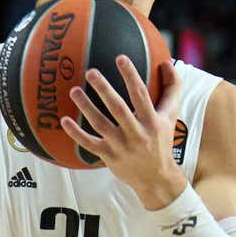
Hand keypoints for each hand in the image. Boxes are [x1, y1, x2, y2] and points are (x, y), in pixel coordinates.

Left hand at [61, 56, 185, 209]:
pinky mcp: (108, 156)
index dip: (131, 76)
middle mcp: (136, 133)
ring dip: (86, 107)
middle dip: (104, 89)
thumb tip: (167, 61)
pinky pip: (89, 143)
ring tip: (74, 90)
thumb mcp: (170, 116)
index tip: (120, 58)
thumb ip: (171, 88)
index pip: (141, 94)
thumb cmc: (162, 140)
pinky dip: (76, 133)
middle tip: (91, 72)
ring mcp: (121, 146)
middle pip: (118, 108)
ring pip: (100, 124)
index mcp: (152, 121)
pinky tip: (64, 120)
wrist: (156, 178)